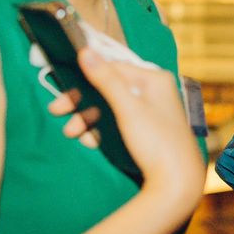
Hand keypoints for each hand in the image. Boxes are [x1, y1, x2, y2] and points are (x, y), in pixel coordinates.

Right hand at [50, 49, 203, 199]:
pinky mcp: (144, 130)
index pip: (113, 67)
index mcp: (154, 79)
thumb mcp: (127, 108)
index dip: (86, 76)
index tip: (62, 86)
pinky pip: (116, 123)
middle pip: (108, 88)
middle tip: (56, 111)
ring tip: (71, 133)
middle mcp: (153, 91)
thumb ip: (106, 80)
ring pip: (109, 108)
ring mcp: (149, 111)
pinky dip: (100, 131)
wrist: (176, 182)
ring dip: (87, 119)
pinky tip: (90, 142)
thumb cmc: (155, 141)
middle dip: (82, 102)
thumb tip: (84, 51)